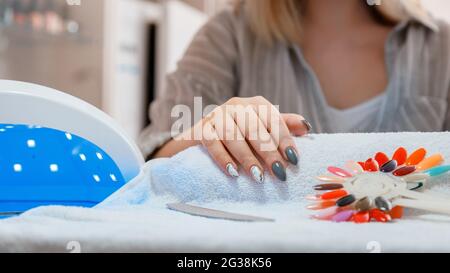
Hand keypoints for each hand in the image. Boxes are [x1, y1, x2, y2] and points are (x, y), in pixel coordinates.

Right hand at [178, 96, 311, 181]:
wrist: (204, 136)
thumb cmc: (241, 133)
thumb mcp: (263, 127)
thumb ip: (283, 126)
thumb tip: (307, 127)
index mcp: (255, 103)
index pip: (273, 119)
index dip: (284, 139)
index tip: (293, 159)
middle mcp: (236, 105)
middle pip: (254, 128)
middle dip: (268, 152)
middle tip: (279, 172)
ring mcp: (217, 116)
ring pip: (233, 135)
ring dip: (247, 157)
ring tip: (258, 177)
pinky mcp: (202, 129)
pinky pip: (213, 143)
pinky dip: (223, 158)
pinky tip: (234, 172)